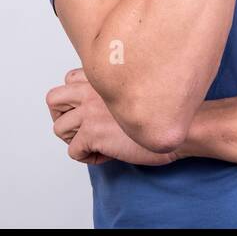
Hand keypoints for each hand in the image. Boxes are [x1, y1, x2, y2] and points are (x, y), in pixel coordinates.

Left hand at [46, 68, 178, 166]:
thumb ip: (116, 91)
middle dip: (62, 116)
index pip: (69, 79)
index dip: (76, 98)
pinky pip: (73, 151)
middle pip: (53, 99)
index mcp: (103, 77)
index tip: (92, 110)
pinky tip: (107, 154)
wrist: (183, 125)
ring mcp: (90, 111)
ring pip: (59, 128)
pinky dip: (87, 158)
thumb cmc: (167, 110)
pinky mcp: (93, 133)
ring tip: (95, 144)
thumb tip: (104, 109)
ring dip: (74, 140)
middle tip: (81, 129)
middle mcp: (92, 90)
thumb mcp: (137, 90)